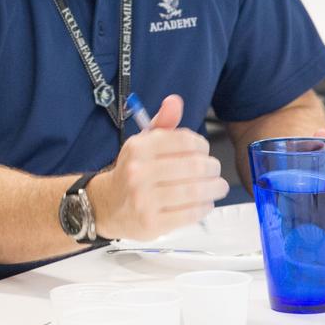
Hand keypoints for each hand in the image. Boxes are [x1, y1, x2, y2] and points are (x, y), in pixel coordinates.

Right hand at [89, 94, 227, 239]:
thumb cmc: (131, 172)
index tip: (204, 151)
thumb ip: (162, 124)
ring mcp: (144, 200)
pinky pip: (190, 213)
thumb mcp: (142, 143)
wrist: (106, 206)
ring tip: (218, 187)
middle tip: (215, 171)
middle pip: (194, 167)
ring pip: (195, 191)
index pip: (184, 141)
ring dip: (214, 188)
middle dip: (212, 168)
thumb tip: (174, 101)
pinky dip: (204, 206)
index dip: (202, 145)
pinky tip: (205, 202)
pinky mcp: (153, 223)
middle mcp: (138, 172)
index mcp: (138, 148)